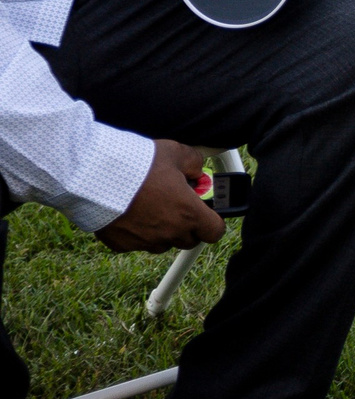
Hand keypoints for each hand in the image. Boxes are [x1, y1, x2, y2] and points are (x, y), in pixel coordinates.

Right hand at [97, 139, 224, 253]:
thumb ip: (195, 164)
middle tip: (177, 205)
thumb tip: (197, 172)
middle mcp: (170, 233)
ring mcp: (145, 242)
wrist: (95, 176)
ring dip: (164, 231)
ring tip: (152, 208)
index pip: (214, 232)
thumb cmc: (139, 164)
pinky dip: (137, 233)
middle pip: (189, 239)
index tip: (205, 211)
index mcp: (189, 214)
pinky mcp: (122, 245)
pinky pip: (137, 243)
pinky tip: (130, 214)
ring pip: (163, 243)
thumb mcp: (176, 153)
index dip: (212, 222)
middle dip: (188, 225)